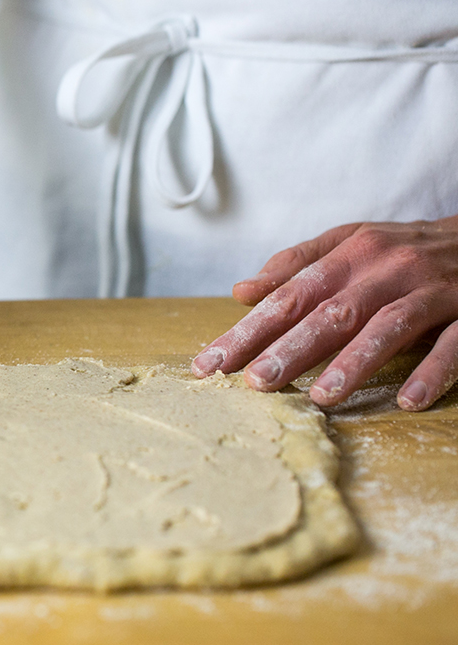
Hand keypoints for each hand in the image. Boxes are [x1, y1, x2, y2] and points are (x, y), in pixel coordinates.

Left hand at [190, 216, 457, 410]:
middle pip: (331, 312)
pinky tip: (408, 400)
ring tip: (321, 397)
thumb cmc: (406, 248)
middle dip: (290, 348)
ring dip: (354, 361)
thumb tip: (242, 292)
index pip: (288, 297)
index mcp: (351, 255)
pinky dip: (432, 370)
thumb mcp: (351, 244)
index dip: (249, 330)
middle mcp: (386, 269)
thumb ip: (296, 266)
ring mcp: (430, 290)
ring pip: (388, 326)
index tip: (210, 363)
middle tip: (255, 382)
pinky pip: (453, 343)